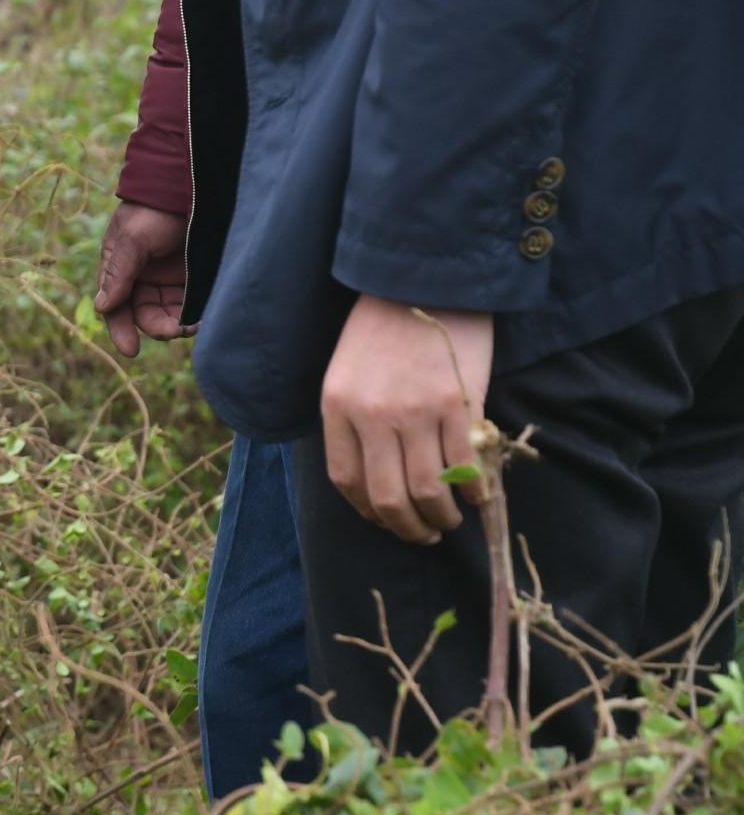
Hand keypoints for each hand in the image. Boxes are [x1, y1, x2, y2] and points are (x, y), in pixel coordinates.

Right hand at [93, 201, 188, 356]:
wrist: (190, 183)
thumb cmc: (154, 209)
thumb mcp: (133, 238)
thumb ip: (119, 273)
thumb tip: (102, 307)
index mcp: (120, 268)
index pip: (116, 306)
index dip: (121, 330)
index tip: (132, 350)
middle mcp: (142, 277)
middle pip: (144, 315)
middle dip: (157, 327)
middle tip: (176, 330)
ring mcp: (169, 278)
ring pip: (168, 313)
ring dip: (178, 324)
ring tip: (193, 326)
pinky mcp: (193, 278)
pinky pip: (190, 305)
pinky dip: (194, 315)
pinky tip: (203, 318)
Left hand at [321, 295, 493, 543]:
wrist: (425, 279)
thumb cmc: (383, 327)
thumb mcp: (346, 372)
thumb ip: (354, 420)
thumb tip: (377, 477)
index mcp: (337, 407)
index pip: (346, 480)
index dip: (368, 512)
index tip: (386, 520)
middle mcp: (372, 415)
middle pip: (388, 496)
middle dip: (407, 528)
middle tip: (424, 535)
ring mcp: (416, 411)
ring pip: (429, 489)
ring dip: (442, 517)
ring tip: (450, 520)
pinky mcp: (458, 403)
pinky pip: (466, 465)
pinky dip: (474, 491)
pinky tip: (478, 497)